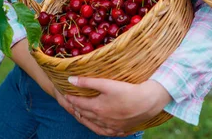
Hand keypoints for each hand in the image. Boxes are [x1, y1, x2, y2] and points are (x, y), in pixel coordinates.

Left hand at [53, 77, 171, 136]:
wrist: (147, 103)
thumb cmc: (127, 91)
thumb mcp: (106, 83)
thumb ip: (87, 82)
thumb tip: (70, 80)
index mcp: (97, 108)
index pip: (79, 104)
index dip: (71, 98)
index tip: (64, 93)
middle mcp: (102, 120)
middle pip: (84, 115)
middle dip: (74, 108)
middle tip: (68, 103)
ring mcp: (111, 127)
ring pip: (92, 125)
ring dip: (84, 119)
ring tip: (79, 114)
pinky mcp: (120, 130)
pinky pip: (104, 132)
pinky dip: (96, 128)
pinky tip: (97, 125)